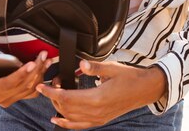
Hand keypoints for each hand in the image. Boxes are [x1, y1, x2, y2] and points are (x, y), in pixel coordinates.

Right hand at [0, 40, 51, 107]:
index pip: (8, 83)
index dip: (21, 74)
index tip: (31, 63)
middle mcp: (1, 97)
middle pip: (23, 85)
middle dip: (36, 69)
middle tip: (43, 56)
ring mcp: (9, 99)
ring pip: (30, 89)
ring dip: (40, 74)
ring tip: (46, 60)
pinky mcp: (15, 98)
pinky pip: (31, 92)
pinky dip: (39, 81)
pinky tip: (44, 69)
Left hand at [36, 60, 166, 128]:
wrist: (145, 89)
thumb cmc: (130, 78)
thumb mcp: (112, 68)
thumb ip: (95, 67)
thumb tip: (81, 64)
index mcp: (97, 98)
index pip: (67, 97)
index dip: (52, 92)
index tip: (43, 86)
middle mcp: (96, 111)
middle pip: (66, 108)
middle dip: (53, 98)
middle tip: (49, 87)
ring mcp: (99, 118)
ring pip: (71, 118)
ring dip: (58, 109)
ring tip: (51, 99)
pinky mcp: (101, 120)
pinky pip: (80, 126)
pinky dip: (67, 124)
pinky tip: (58, 120)